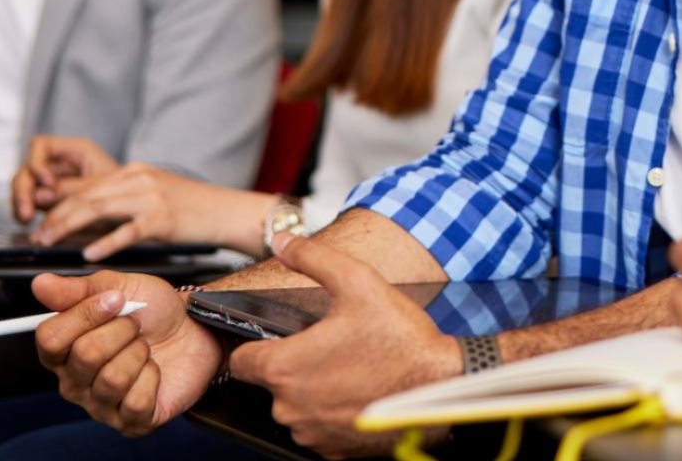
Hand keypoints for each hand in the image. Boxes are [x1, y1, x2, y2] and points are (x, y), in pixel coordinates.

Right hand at [11, 135, 119, 222]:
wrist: (136, 206)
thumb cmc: (126, 190)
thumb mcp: (100, 187)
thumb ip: (71, 190)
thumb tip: (39, 196)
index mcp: (75, 150)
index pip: (40, 145)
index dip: (38, 162)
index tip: (47, 182)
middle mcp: (59, 163)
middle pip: (28, 168)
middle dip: (23, 190)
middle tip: (26, 212)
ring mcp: (52, 181)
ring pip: (24, 186)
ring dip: (21, 202)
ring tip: (26, 220)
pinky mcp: (50, 198)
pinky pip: (30, 202)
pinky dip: (26, 211)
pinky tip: (27, 222)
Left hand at [33, 162, 272, 260]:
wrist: (226, 211)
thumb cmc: (191, 209)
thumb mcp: (153, 194)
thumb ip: (121, 200)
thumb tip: (85, 218)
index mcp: (134, 171)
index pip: (86, 186)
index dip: (58, 205)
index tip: (41, 223)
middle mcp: (139, 178)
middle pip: (86, 196)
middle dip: (56, 217)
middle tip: (36, 237)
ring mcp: (151, 197)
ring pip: (98, 210)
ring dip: (68, 228)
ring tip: (50, 243)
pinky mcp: (162, 219)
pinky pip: (126, 232)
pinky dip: (104, 244)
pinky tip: (89, 254)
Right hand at [33, 270, 221, 435]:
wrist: (194, 329)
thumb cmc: (152, 312)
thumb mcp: (118, 287)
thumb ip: (77, 289)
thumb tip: (40, 284)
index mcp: (63, 350)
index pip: (50, 338)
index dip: (86, 314)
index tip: (116, 299)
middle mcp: (74, 382)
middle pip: (85, 355)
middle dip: (122, 330)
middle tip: (136, 326)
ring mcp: (100, 405)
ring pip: (113, 378)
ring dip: (139, 353)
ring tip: (146, 348)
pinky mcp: (130, 422)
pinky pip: (136, 400)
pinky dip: (154, 377)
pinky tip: (154, 371)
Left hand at [228, 236, 461, 454]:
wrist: (441, 386)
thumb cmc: (401, 340)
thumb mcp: (357, 282)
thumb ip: (312, 257)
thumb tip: (282, 241)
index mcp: (285, 368)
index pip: (240, 361)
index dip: (257, 345)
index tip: (280, 338)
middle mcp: (290, 407)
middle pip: (271, 383)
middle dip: (293, 365)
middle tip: (330, 346)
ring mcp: (312, 433)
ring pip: (295, 408)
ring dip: (312, 391)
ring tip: (348, 368)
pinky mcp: (333, 451)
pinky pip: (319, 430)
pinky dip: (332, 413)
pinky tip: (358, 391)